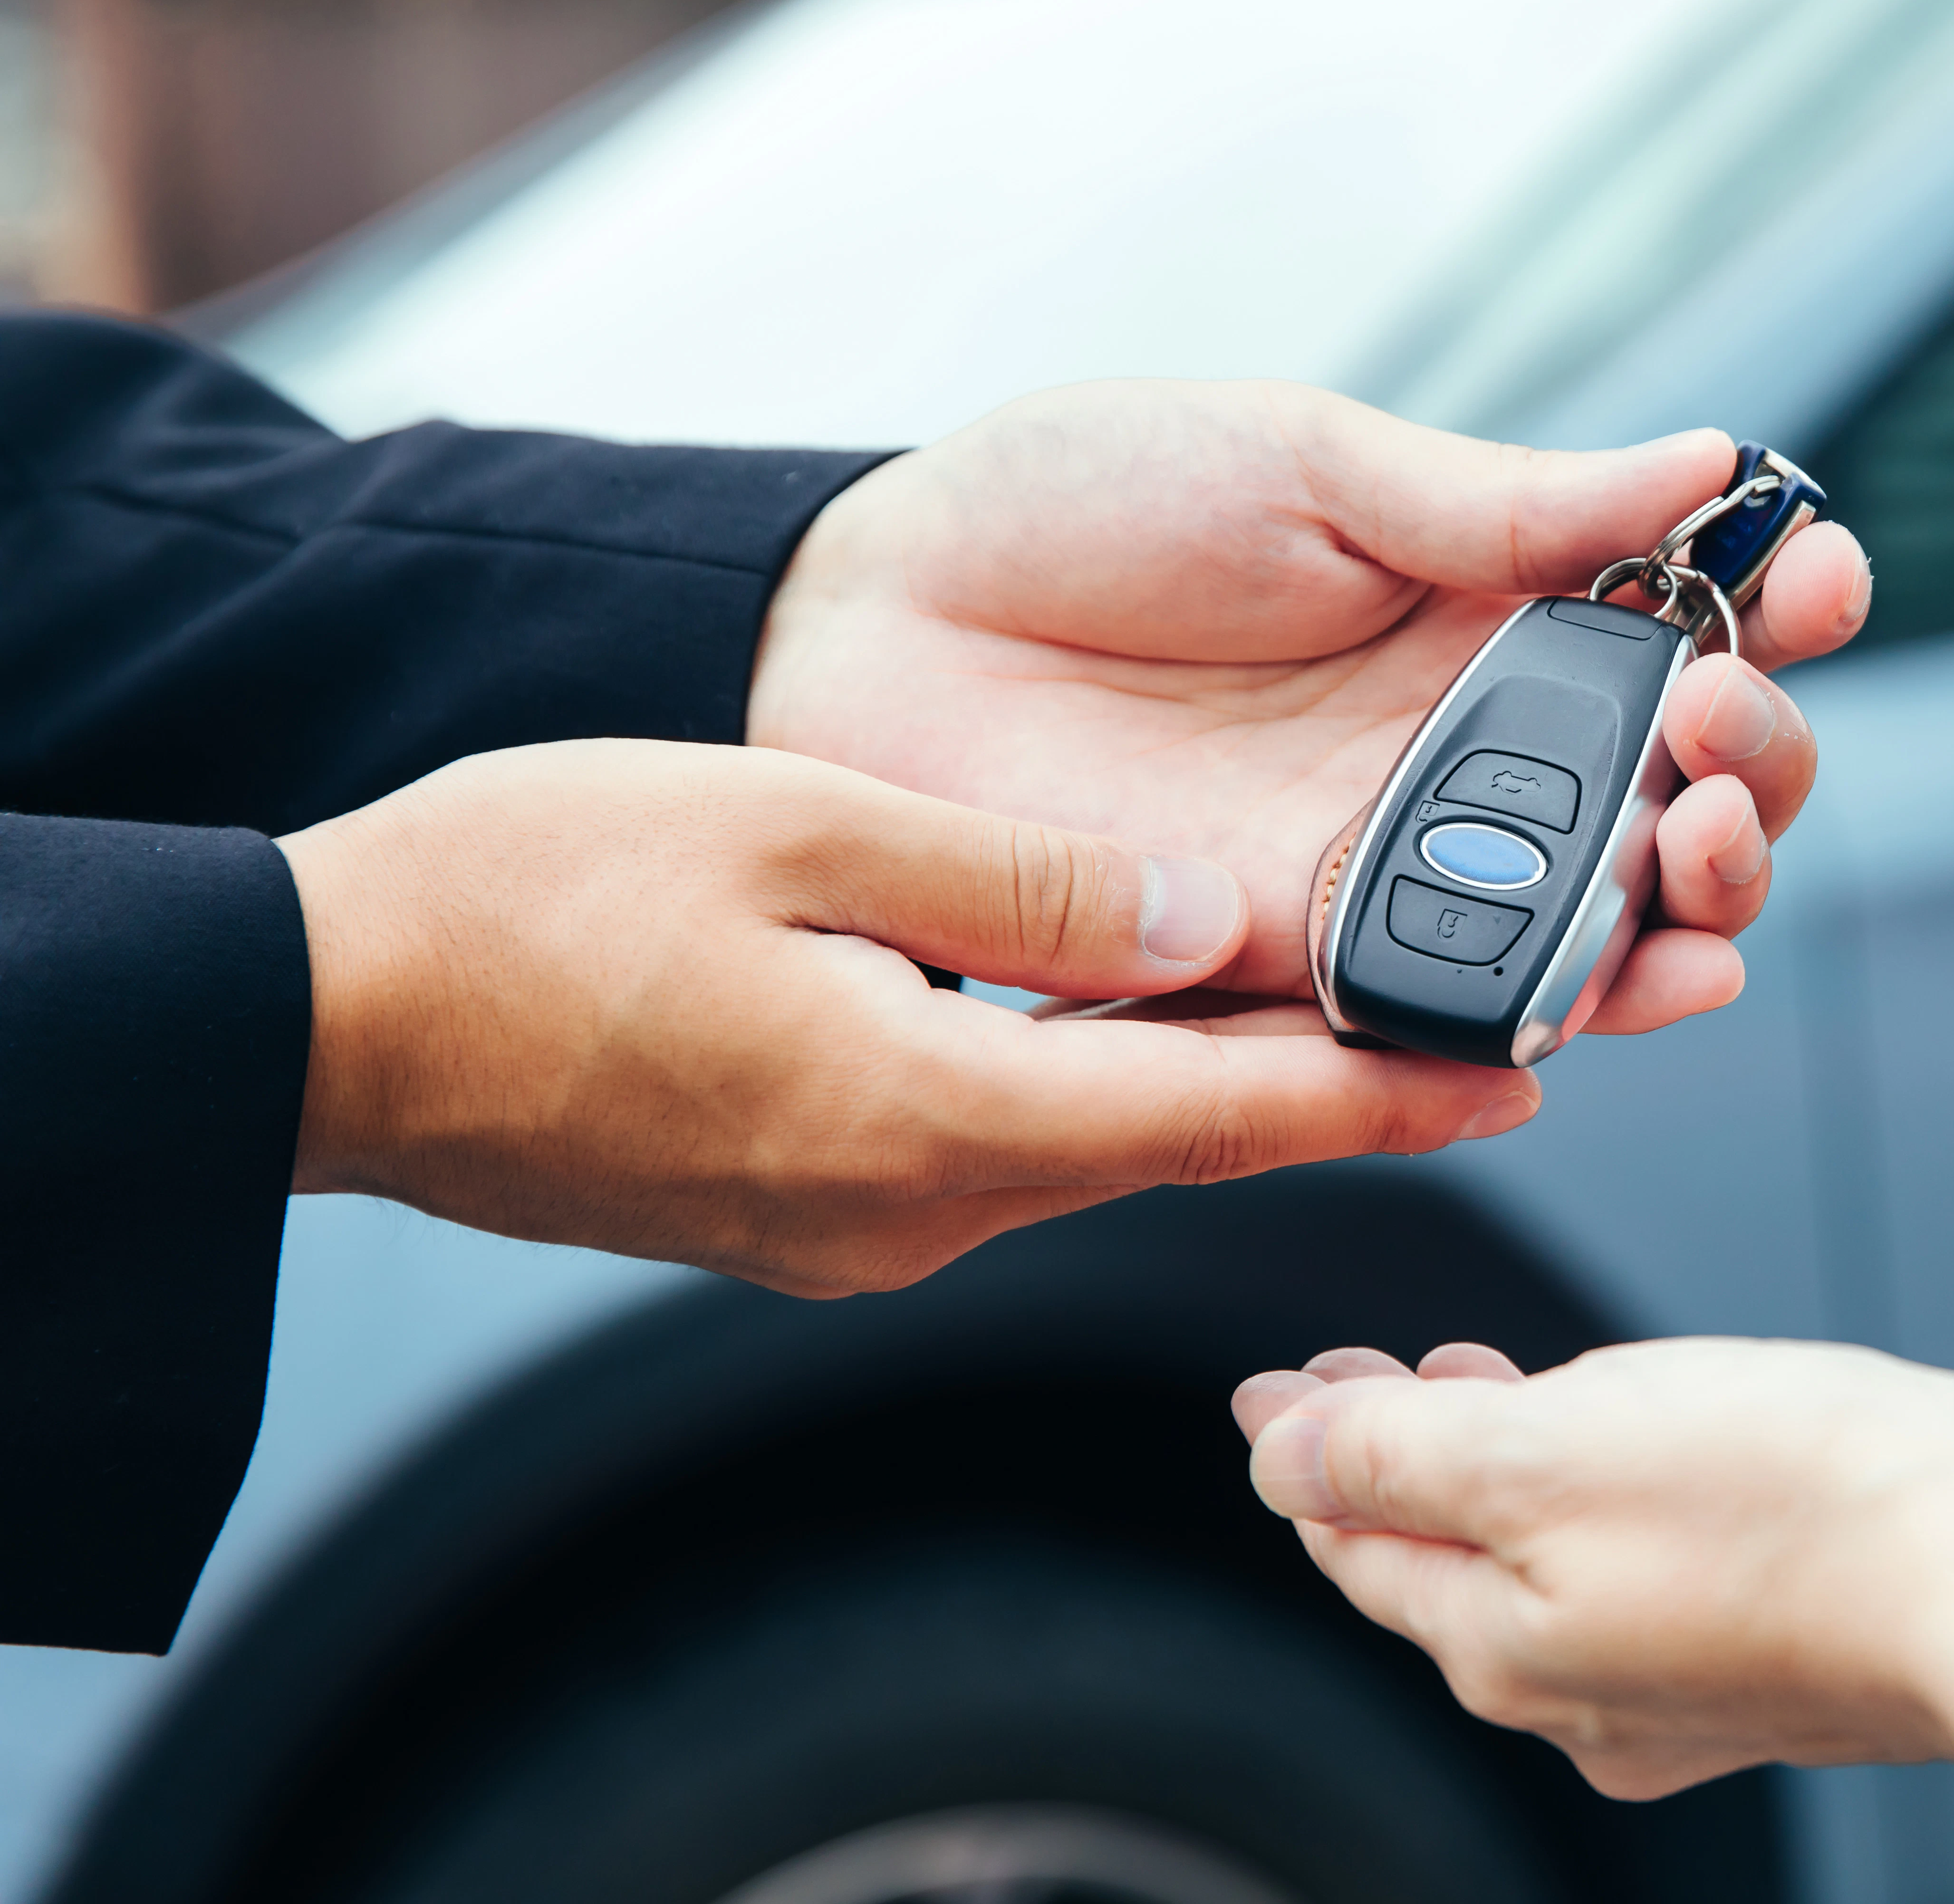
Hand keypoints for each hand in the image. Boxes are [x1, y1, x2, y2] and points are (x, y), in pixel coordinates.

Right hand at [276, 741, 1533, 1293]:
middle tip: (1478, 1030)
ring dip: (1206, 1084)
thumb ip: (1016, 884)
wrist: (332, 1011)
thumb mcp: (794, 828)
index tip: (1522, 1074)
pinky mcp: (805, 1206)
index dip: (1380, 1091)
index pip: (1216, 1114)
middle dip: (1326, 1087)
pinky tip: (1130, 1020)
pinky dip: (1088, 1086)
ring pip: (1086, 1142)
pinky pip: (994, 1144)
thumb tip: (1199, 914)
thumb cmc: (533, 893)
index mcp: (925, 1115)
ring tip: (1339, 1004)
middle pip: (1173, 1140)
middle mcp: (909, 1205)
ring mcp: (853, 1223)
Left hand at [745, 385, 1871, 1033]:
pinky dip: (1562, 1015)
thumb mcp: (1301, 461)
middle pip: (1678, 797)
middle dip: (1754, 775)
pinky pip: (1457, 1009)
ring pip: (1603, 923)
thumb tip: (1706, 458)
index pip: (1681, 627)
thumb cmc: (1068, 506)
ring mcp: (1392, 861)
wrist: (865, 620)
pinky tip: (1631, 984)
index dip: (1778, 610)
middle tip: (1722, 739)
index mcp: (1482, 610)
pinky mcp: (1301, 961)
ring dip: (1694, 907)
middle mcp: (1464, 749)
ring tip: (1703, 859)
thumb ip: (1503, 501)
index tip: (1815, 580)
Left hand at [1224, 1337, 1953, 1794]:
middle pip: (1448, 1563)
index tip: (1270, 1385)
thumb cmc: (1808, 1503)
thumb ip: (1400, 1456)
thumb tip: (1279, 1456)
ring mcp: (1696, 1672)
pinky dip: (1615, 1490)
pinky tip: (1639, 1436)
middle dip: (1396, 1460)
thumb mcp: (1544, 1448)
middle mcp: (1592, 1684)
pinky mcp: (1791, 1637)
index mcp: (1506, 1645)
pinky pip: (1655, 1559)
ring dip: (1505, 1468)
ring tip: (1485, 1380)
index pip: (1356, 1543)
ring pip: (1553, 1560)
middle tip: (1361, 1372)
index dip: (1303, 1451)